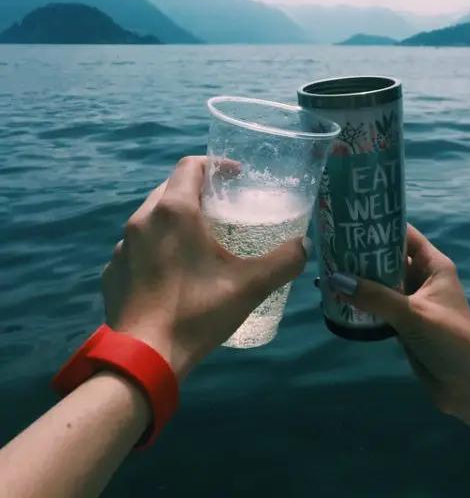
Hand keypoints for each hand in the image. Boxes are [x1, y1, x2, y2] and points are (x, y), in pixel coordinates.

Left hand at [102, 156, 308, 379]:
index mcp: (174, 211)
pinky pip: (135, 249)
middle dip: (195, 193)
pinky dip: (153, 251)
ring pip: (150, 219)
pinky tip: (170, 275)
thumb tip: (303, 246)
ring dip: (172, 222)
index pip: (190, 165)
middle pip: (169, 189)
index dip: (214, 165)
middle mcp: (142, 219)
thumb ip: (283, 261)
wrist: (145, 358)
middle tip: (220, 210)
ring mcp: (122, 247)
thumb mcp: (250, 286)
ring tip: (196, 243)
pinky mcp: (111, 272)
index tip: (234, 177)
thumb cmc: (198, 312)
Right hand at [328, 224, 469, 417]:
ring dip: (359, 278)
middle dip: (363, 252)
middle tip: (330, 245)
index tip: (351, 219)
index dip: (381, 224)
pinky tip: (337, 298)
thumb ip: (375, 296)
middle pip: (389, 257)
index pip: (405, 235)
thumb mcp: (412, 314)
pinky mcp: (403, 321)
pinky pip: (378, 304)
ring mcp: (412, 300)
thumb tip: (335, 278)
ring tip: (327, 268)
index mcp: (433, 266)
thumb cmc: (449, 341)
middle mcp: (422, 278)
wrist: (469, 387)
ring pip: (381, 282)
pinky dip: (361, 300)